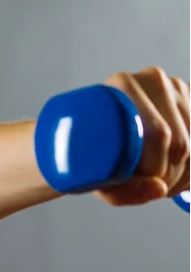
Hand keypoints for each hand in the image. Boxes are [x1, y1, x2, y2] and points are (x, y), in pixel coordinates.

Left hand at [93, 66, 190, 205]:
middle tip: (150, 185)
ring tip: (158, 177)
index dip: (156, 169)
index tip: (144, 182)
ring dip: (183, 173)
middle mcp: (152, 80)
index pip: (157, 134)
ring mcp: (177, 87)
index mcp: (121, 87)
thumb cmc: (90, 157)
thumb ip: (123, 191)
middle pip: (180, 142)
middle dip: (169, 176)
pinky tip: (175, 168)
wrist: (93, 137)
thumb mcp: (97, 179)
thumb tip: (158, 189)